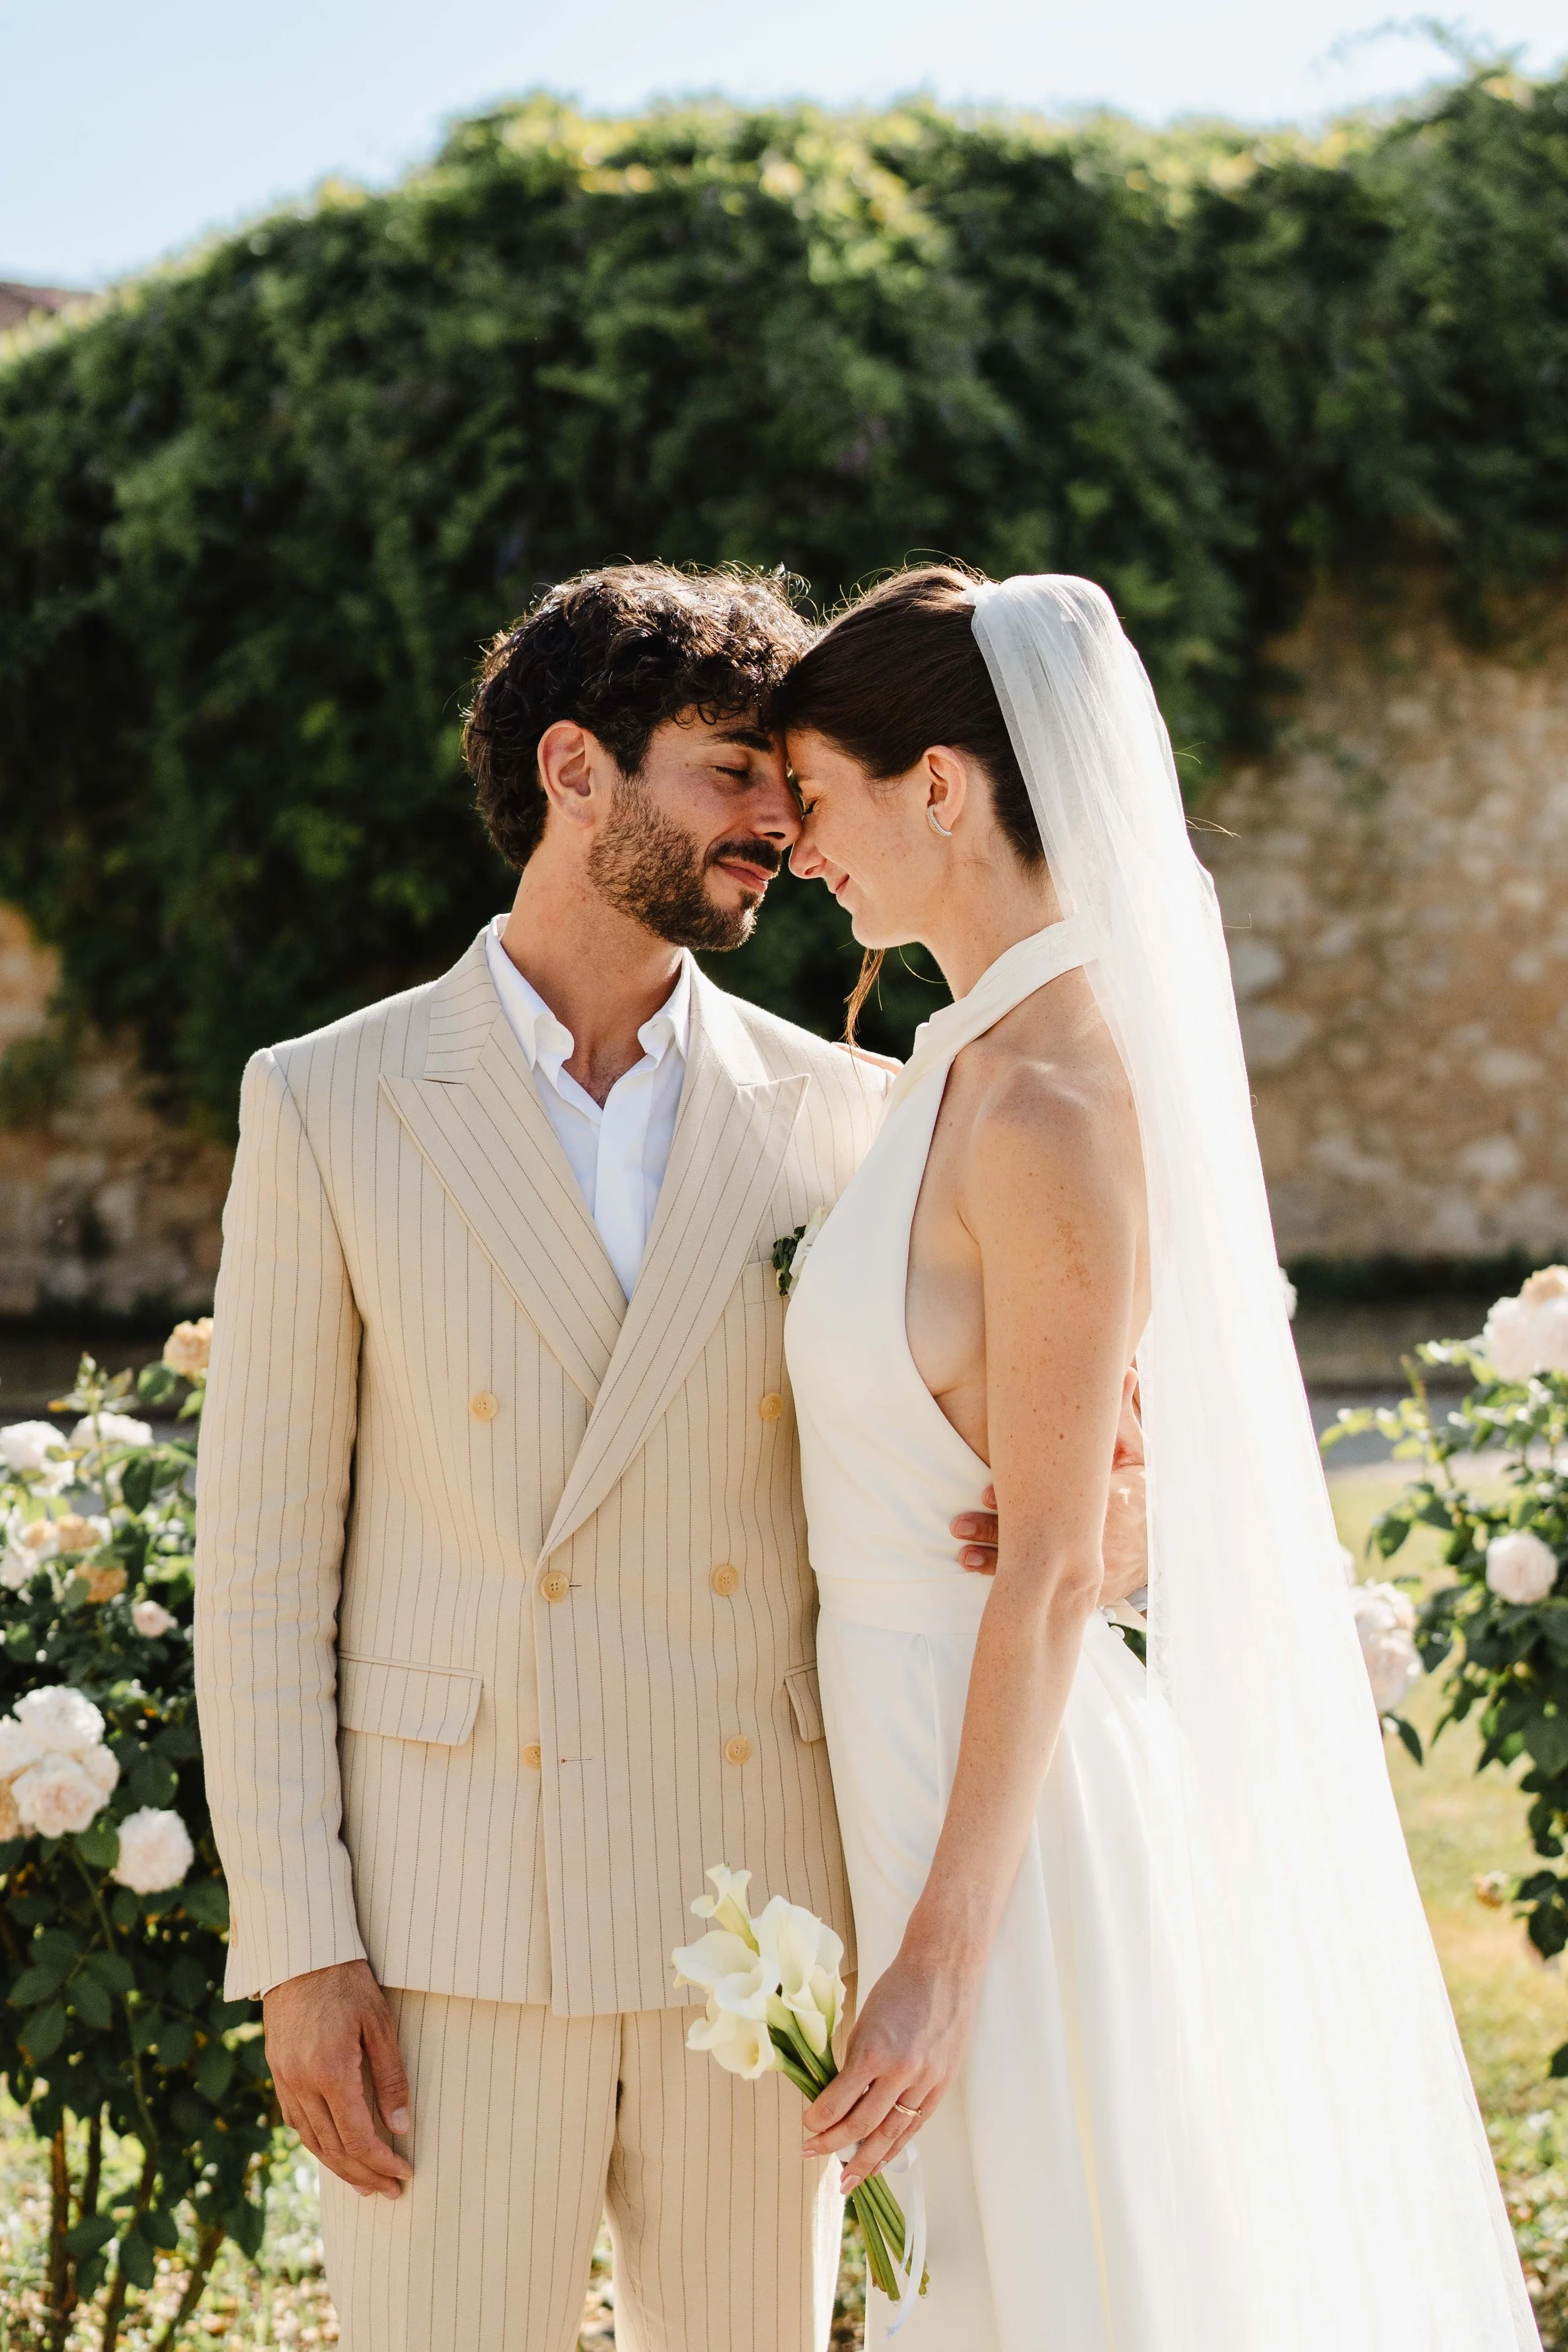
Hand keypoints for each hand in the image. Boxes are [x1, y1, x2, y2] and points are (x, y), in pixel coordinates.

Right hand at [263, 1959, 412, 2199]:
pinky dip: (318, 2143)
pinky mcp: (278, 2073)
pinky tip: (335, 2151)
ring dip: (340, 2167)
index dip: (382, 2162)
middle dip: (364, 2175)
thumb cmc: (348, 1983)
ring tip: (366, 2184)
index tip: (404, 2174)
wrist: (301, 1954)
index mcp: (330, 2072)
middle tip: (391, 2191)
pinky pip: (297, 2122)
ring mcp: (285, 2080)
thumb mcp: (379, 2024)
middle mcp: (302, 2083)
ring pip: (312, 2141)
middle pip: (334, 2148)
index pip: (358, 2137)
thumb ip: (390, 2078)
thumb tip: (400, 2127)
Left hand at [800, 1948, 975, 2194]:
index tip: (806, 2127)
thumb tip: (838, 2100)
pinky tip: (880, 2162)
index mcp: (874, 2051)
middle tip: (812, 2155)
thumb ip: (855, 2063)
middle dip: (834, 2146)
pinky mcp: (941, 2086)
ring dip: (866, 2161)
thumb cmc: (898, 1989)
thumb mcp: (865, 2022)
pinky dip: (895, 2147)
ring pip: (891, 2135)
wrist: (943, 1970)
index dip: (819, 2121)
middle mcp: (901, 2072)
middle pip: (863, 2125)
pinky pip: (914, 2126)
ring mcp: (925, 2082)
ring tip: (846, 2181)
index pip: (839, 2101)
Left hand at [951, 1370, 1147, 1607]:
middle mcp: (1098, 1538)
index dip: (1019, 1497)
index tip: (984, 1492)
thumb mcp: (1134, 1451)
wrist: (1163, 1542)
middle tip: (957, 1523)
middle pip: (1037, 1536)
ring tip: (959, 1549)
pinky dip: (1007, 1581)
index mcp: (1110, 1499)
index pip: (1059, 1499)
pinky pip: (1039, 1588)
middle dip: (995, 1530)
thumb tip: (1124, 1369)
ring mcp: (1090, 1569)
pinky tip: (972, 1566)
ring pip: (1033, 1566)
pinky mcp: (1082, 1590)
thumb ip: (1119, 1415)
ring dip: (991, 1559)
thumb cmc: (1140, 1488)